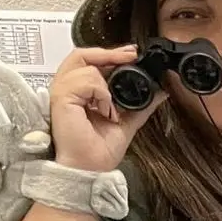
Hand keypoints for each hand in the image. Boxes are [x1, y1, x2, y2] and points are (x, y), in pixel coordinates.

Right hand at [48, 46, 158, 174]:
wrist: (91, 168)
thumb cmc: (100, 150)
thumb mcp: (127, 122)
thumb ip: (141, 105)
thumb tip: (161, 91)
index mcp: (79, 91)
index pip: (89, 61)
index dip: (109, 54)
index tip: (132, 54)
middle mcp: (68, 88)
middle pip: (82, 54)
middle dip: (109, 52)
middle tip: (130, 55)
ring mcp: (62, 91)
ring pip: (84, 62)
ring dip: (105, 84)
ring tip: (110, 109)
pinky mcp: (61, 98)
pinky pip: (85, 80)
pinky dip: (101, 93)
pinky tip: (104, 111)